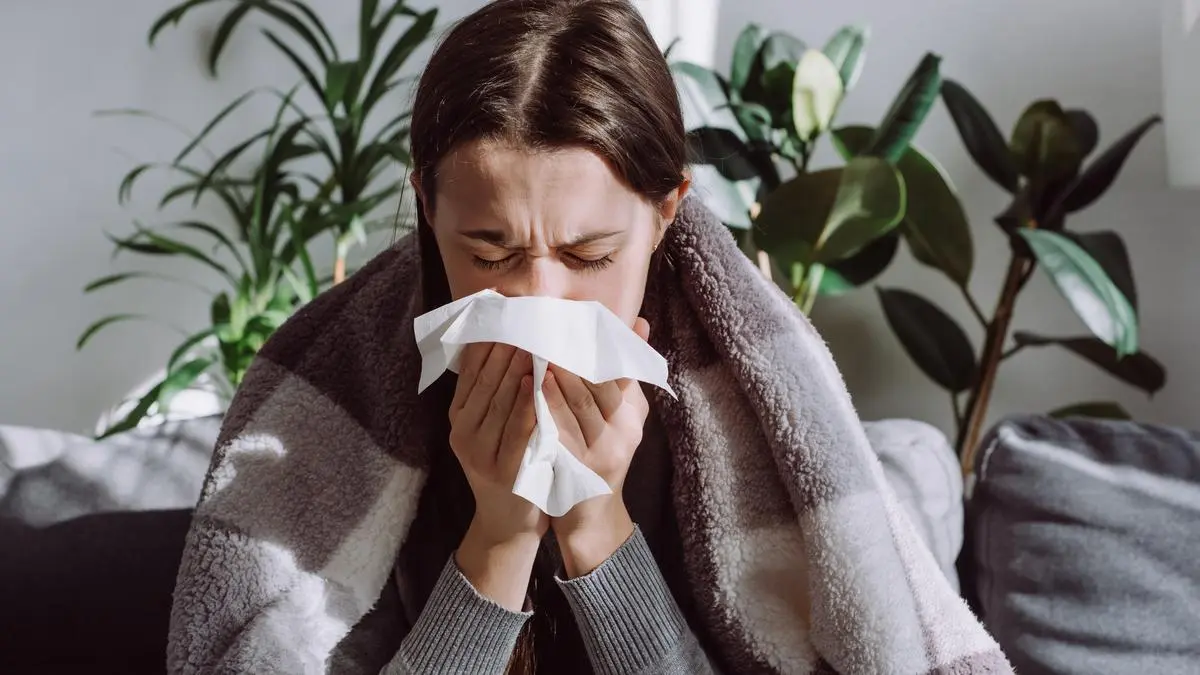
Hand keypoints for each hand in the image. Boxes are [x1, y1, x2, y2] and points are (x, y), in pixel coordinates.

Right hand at [448, 342, 544, 609]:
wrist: (508, 521)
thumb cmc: (510, 462)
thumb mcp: (495, 425)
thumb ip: (498, 389)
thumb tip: (513, 340)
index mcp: (460, 415)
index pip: (471, 368)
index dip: (488, 338)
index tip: (506, 310)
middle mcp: (462, 430)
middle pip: (485, 380)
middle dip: (506, 347)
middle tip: (525, 317)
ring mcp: (478, 451)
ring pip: (497, 401)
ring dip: (515, 369)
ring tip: (533, 341)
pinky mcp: (500, 470)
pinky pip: (514, 430)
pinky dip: (524, 405)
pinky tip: (536, 384)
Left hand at [543, 317, 651, 576]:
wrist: (590, 514)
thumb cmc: (604, 453)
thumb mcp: (624, 416)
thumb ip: (624, 376)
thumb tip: (638, 323)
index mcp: (632, 421)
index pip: (618, 379)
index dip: (597, 352)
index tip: (576, 328)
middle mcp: (620, 438)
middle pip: (595, 392)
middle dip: (570, 362)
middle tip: (546, 334)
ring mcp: (596, 456)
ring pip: (575, 411)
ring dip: (553, 382)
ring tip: (534, 356)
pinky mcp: (573, 470)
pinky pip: (556, 435)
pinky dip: (542, 410)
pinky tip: (527, 391)